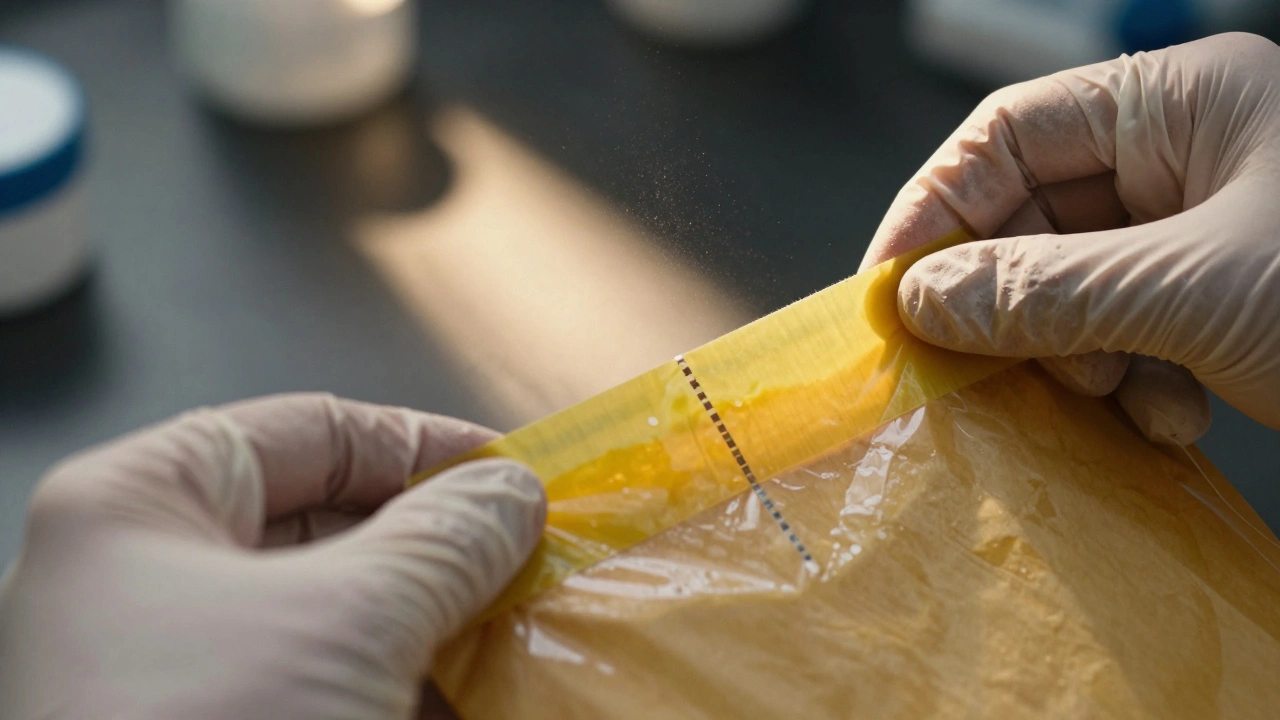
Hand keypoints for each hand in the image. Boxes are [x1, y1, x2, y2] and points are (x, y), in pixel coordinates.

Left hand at [0, 394, 544, 718]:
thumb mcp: (350, 619)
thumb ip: (444, 538)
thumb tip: (510, 494)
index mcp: (143, 509)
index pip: (310, 431)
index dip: (421, 444)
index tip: (513, 472)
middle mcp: (156, 584)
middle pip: (333, 526)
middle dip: (443, 547)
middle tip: (533, 559)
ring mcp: (191, 672)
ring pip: (346, 616)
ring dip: (441, 626)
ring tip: (527, 630)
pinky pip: (338, 688)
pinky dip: (414, 691)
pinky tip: (486, 701)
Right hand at [861, 32, 1279, 443]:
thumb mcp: (1195, 289)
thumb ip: (1046, 292)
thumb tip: (920, 304)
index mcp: (1181, 104)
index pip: (1006, 137)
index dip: (933, 213)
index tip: (886, 294)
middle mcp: (1185, 156)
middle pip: (1033, 223)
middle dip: (1012, 307)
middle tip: (979, 371)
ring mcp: (1207, 232)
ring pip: (1079, 292)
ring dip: (1080, 361)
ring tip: (1115, 399)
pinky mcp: (1225, 304)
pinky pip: (1136, 337)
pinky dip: (1137, 387)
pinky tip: (1173, 416)